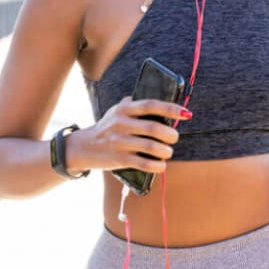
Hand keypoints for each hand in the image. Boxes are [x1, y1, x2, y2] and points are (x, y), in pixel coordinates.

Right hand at [66, 96, 188, 174]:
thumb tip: (158, 102)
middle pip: (153, 128)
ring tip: (168, 151)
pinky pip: (143, 164)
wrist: (83, 147)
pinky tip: (161, 165)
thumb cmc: (106, 127)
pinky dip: (157, 166)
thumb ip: (132, 105)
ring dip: (165, 151)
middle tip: (174, 137)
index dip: (170, 109)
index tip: (185, 114)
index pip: (150, 105)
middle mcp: (121, 124)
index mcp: (124, 110)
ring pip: (151, 147)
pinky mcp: (119, 159)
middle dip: (170, 134)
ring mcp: (119, 142)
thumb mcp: (115, 111)